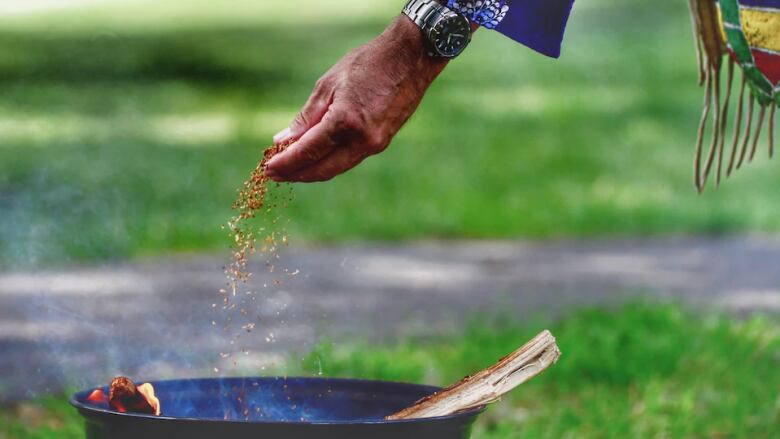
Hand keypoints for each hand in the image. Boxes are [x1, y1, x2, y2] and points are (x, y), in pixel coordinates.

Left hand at [265, 16, 448, 181]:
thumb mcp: (329, 85)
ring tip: (291, 168)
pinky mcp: (382, 142)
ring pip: (337, 167)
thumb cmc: (368, 63)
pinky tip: (316, 157)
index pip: (308, 152)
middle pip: (322, 169)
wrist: (411, 58)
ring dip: (312, 171)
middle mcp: (362, 140)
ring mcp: (375, 144)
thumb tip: (282, 140)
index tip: (267, 169)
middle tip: (274, 174)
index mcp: (345, 122)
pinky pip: (350, 159)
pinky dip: (330, 161)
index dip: (285, 163)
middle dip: (296, 174)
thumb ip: (305, 117)